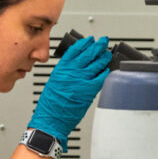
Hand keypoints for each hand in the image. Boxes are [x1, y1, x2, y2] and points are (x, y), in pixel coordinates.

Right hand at [28, 36, 110, 150]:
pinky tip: (106, 70)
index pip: (75, 49)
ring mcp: (82, 80)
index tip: (89, 40)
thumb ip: (66, 72)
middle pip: (89, 53)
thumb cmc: (50, 104)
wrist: (51, 119)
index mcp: (61, 68)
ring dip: (104, 57)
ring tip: (107, 54)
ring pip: (97, 63)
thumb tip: (76, 66)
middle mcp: (72, 71)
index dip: (85, 42)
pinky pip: (101, 77)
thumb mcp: (54, 81)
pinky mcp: (89, 90)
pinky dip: (105, 72)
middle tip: (104, 42)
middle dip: (98, 45)